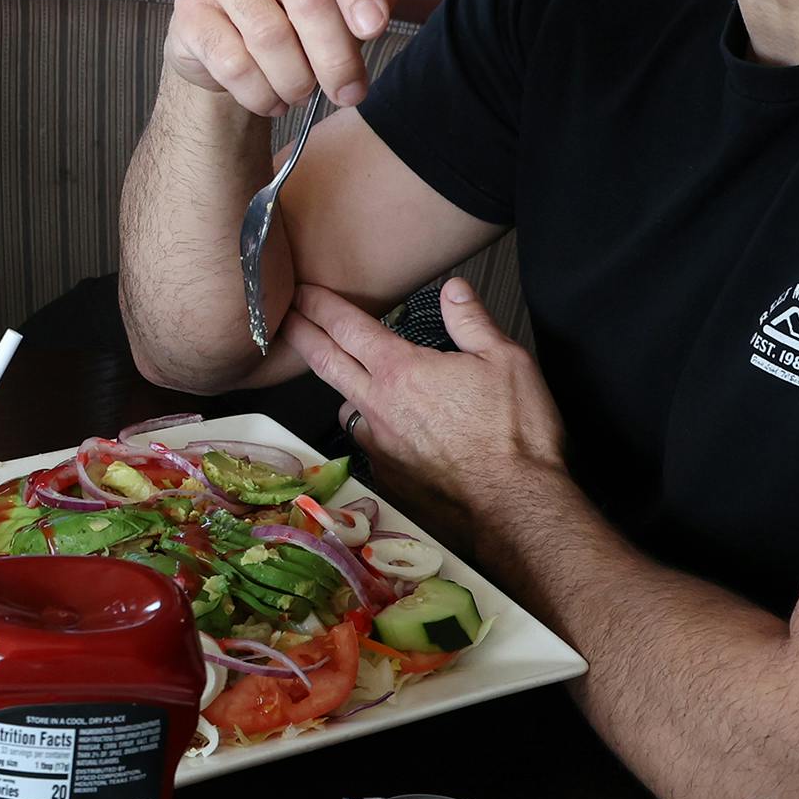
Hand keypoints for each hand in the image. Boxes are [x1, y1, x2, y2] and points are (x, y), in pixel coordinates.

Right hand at [165, 0, 390, 115]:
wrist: (228, 42)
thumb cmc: (295, 15)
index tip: (374, 28)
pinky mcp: (190, 9)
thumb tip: (375, 16)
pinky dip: (262, 93)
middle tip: (349, 91)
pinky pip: (234, 63)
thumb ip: (368, 2)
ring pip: (271, 37)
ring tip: (302, 94)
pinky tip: (272, 98)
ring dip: (297, 81)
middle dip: (336, 57)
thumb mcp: (340, 1)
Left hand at [281, 280, 565, 531]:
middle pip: (325, 363)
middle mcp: (379, 407)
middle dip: (301, 335)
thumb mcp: (506, 360)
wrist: (516, 508)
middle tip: (283, 319)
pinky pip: (367, 444)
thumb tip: (453, 289)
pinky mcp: (387, 478)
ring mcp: (378, 446)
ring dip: (339, 388)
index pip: (347, 327)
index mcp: (402, 371)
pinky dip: (370, 430)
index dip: (320, 305)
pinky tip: (385, 429)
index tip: (302, 292)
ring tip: (341, 376)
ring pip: (345, 407)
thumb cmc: (515, 436)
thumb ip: (471, 320)